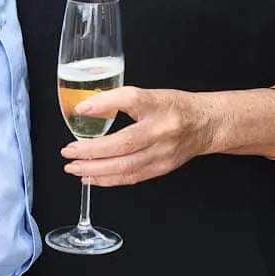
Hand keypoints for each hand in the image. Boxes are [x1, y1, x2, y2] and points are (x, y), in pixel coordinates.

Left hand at [62, 87, 215, 186]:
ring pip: (126, 167)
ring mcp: (163, 153)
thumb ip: (118, 100)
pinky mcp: (162, 168)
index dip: (104, 104)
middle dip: (91, 152)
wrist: (206, 125)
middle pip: (123, 144)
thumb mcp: (149, 95)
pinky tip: (91, 177)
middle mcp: (162, 131)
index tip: (81, 110)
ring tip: (74, 168)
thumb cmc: (174, 107)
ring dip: (96, 170)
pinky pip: (131, 177)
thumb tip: (84, 109)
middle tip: (68, 152)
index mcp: (158, 105)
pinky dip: (108, 180)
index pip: (131, 100)